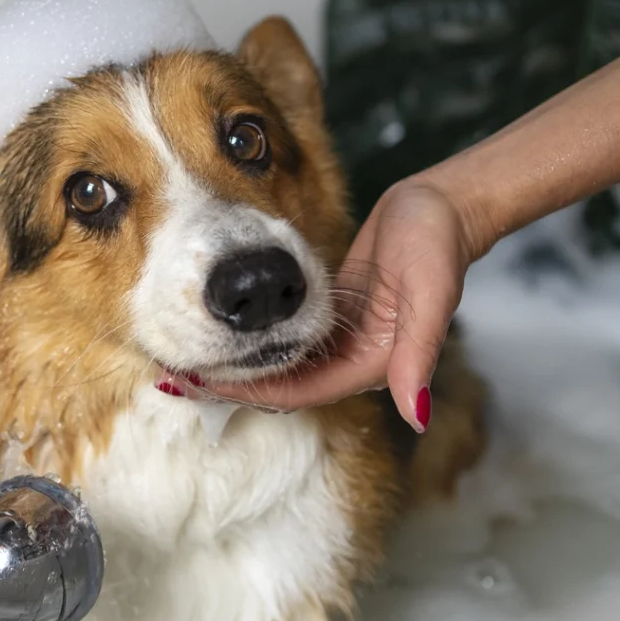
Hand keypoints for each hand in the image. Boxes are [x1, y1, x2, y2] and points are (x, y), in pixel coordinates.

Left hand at [200, 177, 480, 429]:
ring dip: (239, 363)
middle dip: (234, 385)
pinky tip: (224, 329)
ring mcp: (341, 337)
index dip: (250, 392)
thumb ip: (419, 354)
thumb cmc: (437, 246)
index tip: (202, 386)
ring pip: (281, 363)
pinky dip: (255, 339)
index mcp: (371, 364)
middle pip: (284, 385)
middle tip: (179, 376)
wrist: (440, 207)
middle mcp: (352, 359)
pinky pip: (286, 336)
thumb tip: (417, 413)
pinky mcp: (331, 313)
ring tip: (190, 356)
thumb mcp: (429, 295)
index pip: (298, 392)